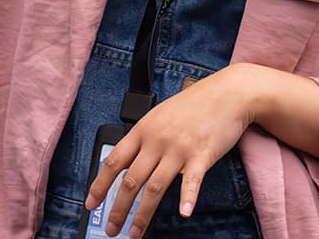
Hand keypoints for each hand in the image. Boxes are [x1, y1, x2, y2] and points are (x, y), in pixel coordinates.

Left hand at [84, 64, 262, 235]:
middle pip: (131, 180)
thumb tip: (127, 161)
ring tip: (135, 232)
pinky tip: (183, 213)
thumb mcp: (160, 115)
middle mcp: (157, 140)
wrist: (228, 93)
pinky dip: (187, 198)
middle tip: (112, 229)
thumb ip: (144, 137)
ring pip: (154, 187)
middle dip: (118, 208)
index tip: (91, 204)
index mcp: (143, 130)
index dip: (99, 185)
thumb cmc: (195, 104)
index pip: (113, 162)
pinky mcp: (202, 155)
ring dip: (142, 214)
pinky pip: (192, 181)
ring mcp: (179, 149)